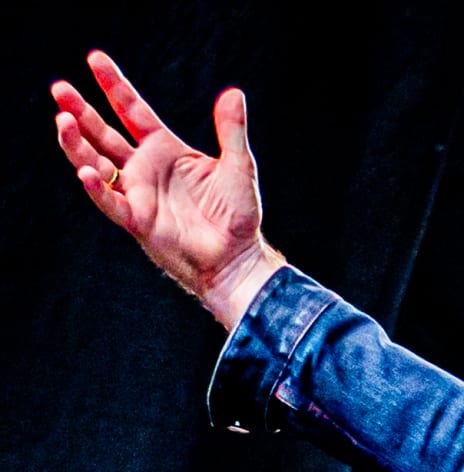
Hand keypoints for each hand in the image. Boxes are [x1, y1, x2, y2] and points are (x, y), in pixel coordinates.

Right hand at [51, 50, 283, 327]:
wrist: (237, 256)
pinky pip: (110, 201)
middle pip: (103, 133)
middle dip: (80, 111)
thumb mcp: (239, 166)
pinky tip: (84, 171)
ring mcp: (137, 192)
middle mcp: (144, 167)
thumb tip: (234, 93)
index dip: (113, 85)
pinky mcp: (137, 219)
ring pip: (96, 162)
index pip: (132, 110)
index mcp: (164, 149)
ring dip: (77, 143)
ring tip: (62, 120)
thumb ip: (232, 131)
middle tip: (58, 88)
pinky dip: (96, 187)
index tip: (94, 58)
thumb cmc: (237, 214)